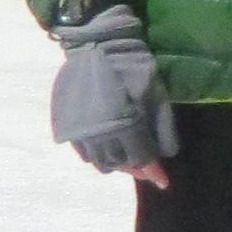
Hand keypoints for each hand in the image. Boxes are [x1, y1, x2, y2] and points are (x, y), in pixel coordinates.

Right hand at [48, 1, 173, 178]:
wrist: (97, 49)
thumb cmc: (134, 70)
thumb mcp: (158, 96)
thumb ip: (163, 129)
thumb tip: (165, 156)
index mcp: (124, 125)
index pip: (140, 159)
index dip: (153, 171)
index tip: (163, 182)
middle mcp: (99, 133)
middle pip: (119, 164)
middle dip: (135, 168)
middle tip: (146, 167)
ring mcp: (79, 131)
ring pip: (99, 161)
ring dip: (115, 164)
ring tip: (127, 157)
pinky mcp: (66, 126)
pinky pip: (83, 151)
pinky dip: (97, 154)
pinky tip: (108, 146)